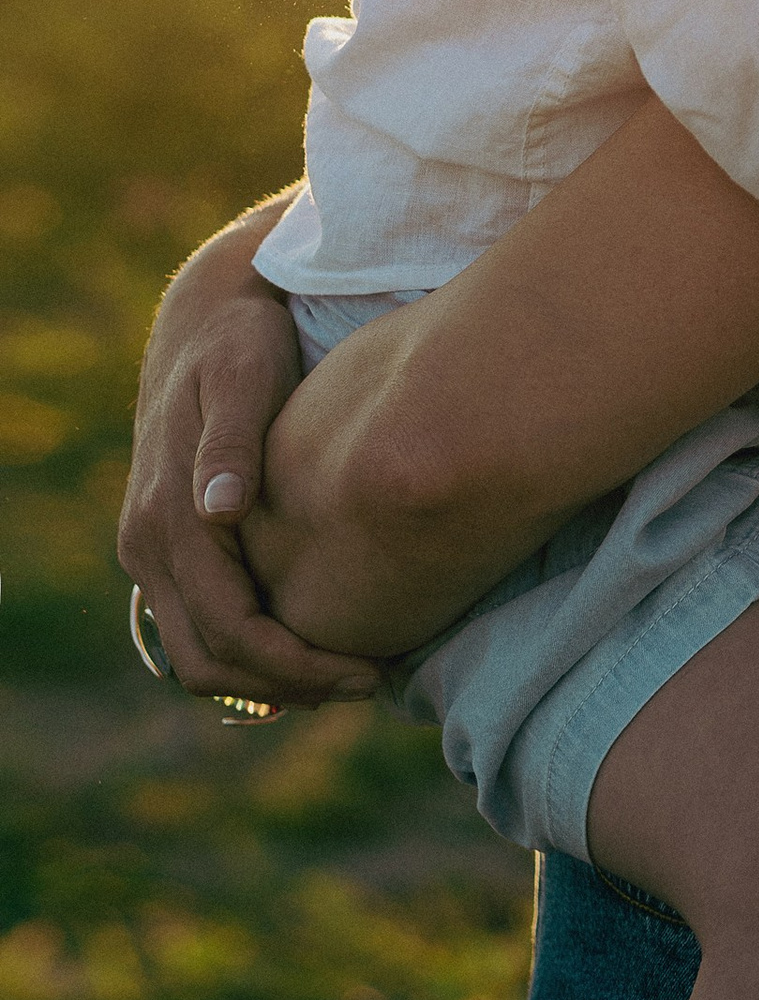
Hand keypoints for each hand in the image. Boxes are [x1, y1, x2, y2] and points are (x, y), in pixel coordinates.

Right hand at [116, 211, 381, 709]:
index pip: (229, 628)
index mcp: (164, 518)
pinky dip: (251, 652)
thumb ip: (232, 443)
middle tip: (371, 682)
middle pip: (208, 660)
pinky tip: (315, 645)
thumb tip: (219, 511)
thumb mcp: (243, 374)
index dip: (298, 664)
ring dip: (269, 678)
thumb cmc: (240, 342)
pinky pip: (200, 624)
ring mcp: (152, 549)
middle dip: (289, 684)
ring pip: (199, 654)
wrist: (208, 314)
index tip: (369, 671)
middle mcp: (146, 544)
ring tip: (350, 673)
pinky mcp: (170, 545)